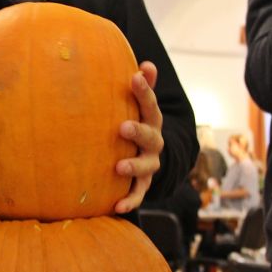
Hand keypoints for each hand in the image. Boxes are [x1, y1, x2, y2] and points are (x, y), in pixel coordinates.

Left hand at [114, 61, 163, 213]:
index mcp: (151, 120)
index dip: (144, 91)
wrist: (151, 154)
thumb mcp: (142, 105)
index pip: (150, 104)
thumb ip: (143, 86)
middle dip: (138, 132)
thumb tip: (145, 64)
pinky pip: (138, 193)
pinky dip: (130, 200)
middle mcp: (154, 142)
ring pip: (146, 166)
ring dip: (133, 166)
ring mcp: (150, 164)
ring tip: (119, 167)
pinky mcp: (142, 184)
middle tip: (122, 127)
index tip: (134, 77)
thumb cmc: (138, 121)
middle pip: (150, 137)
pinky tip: (117, 207)